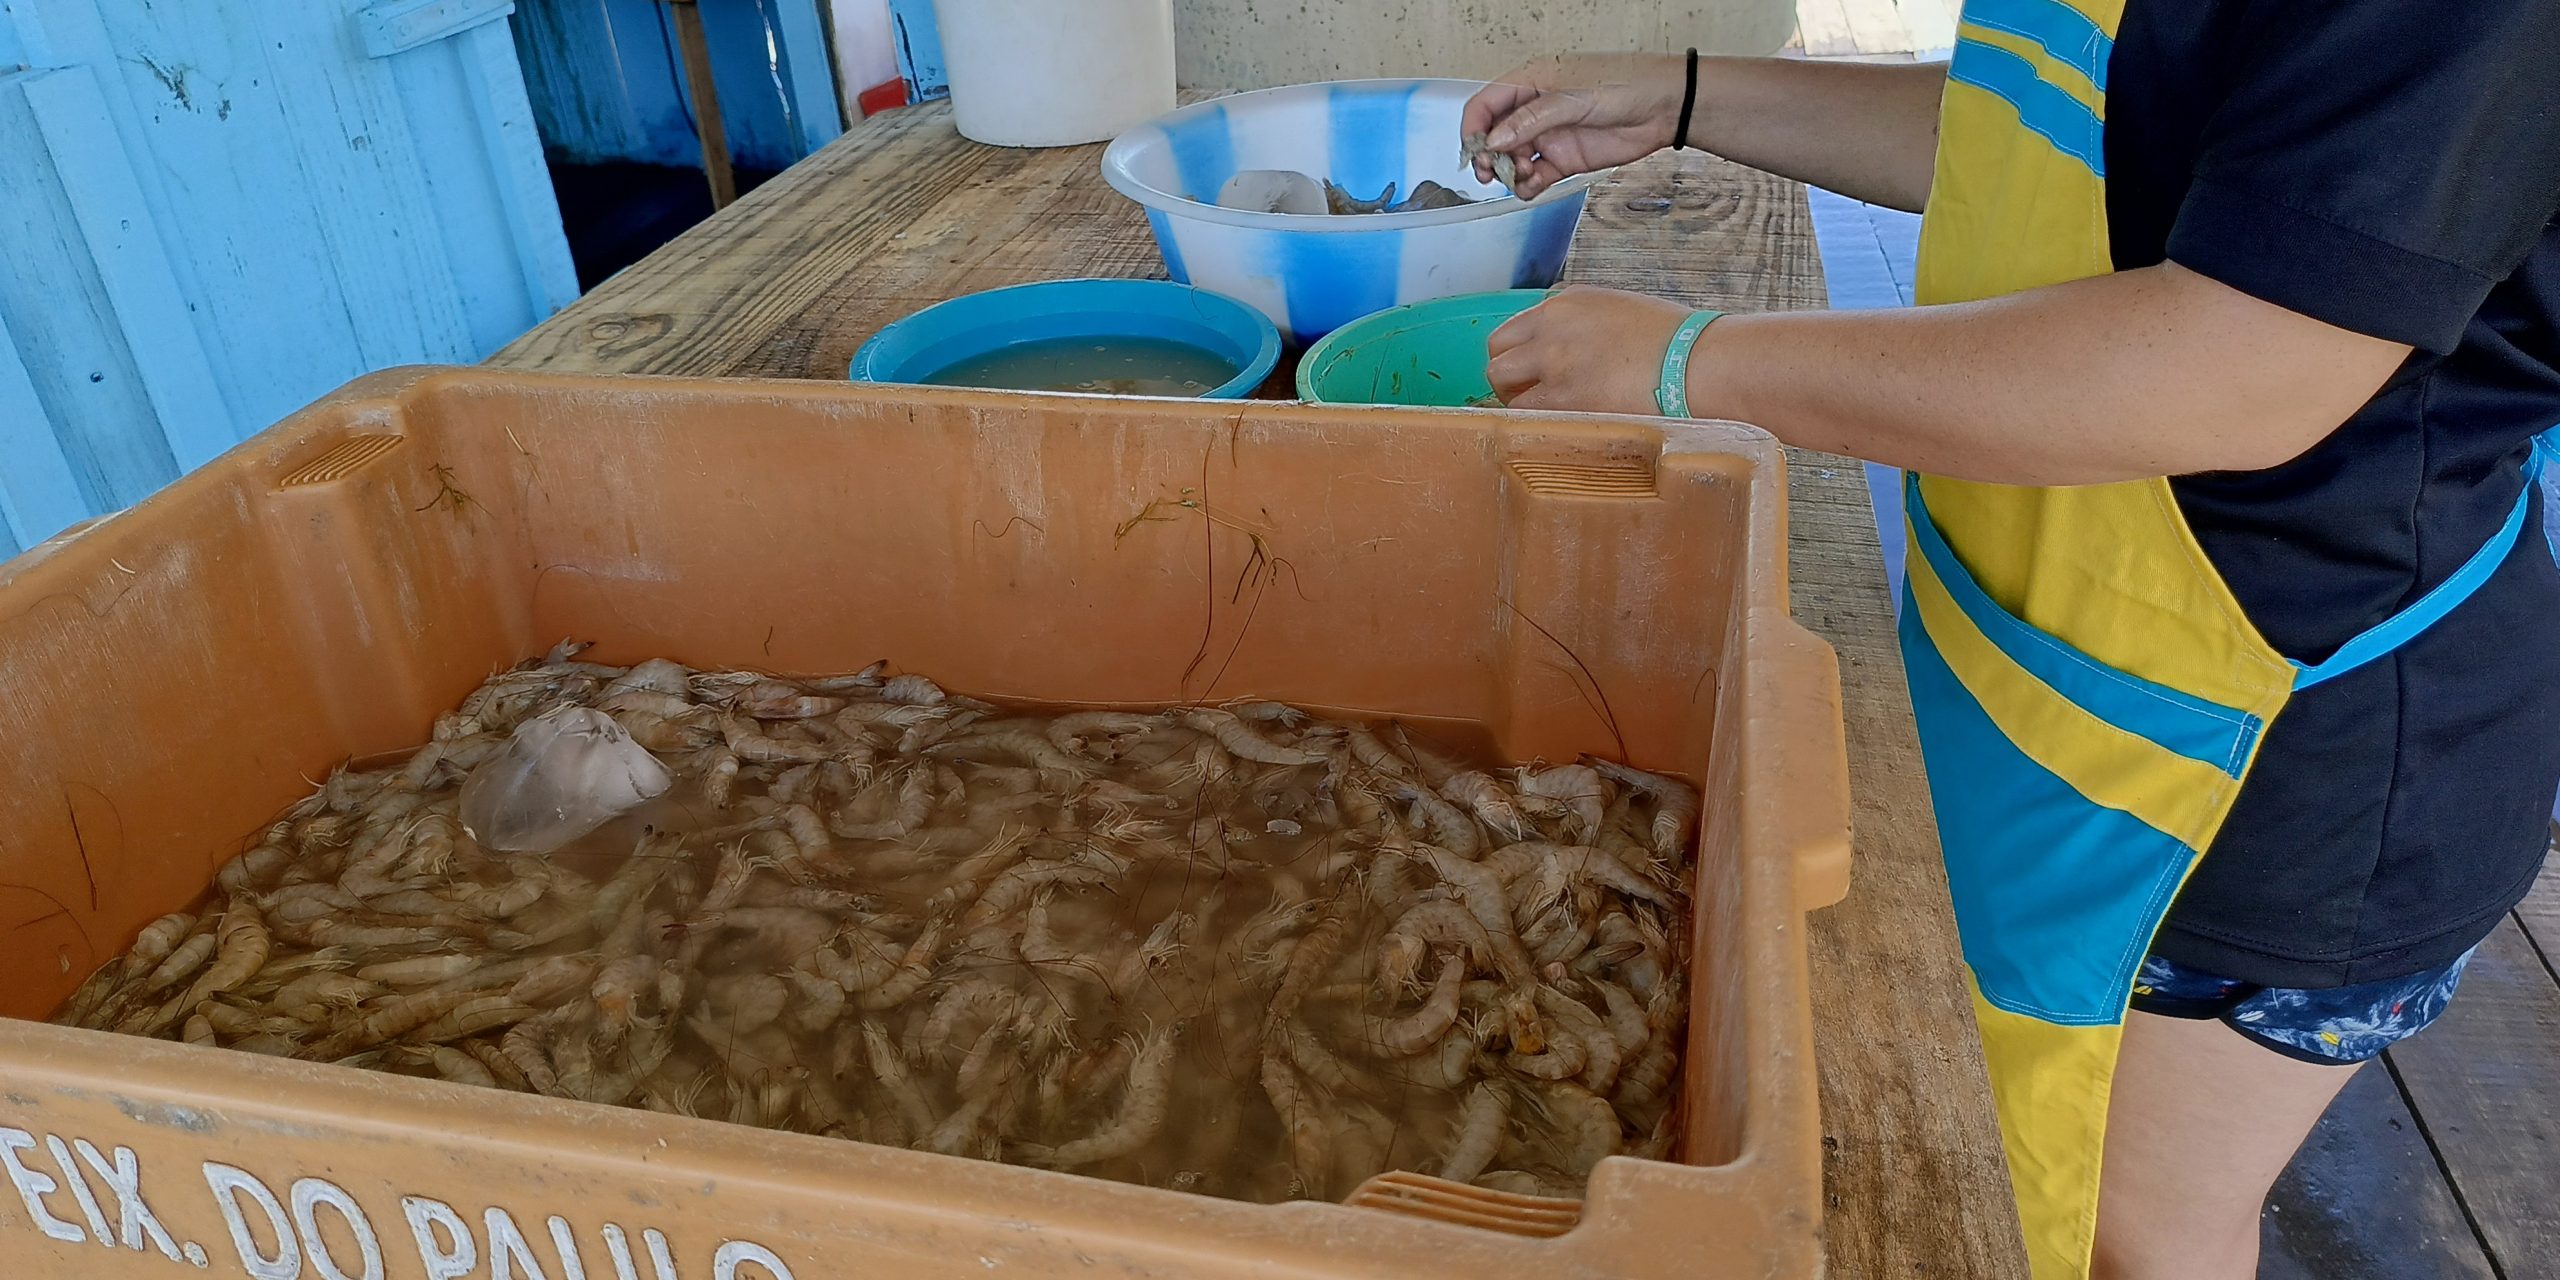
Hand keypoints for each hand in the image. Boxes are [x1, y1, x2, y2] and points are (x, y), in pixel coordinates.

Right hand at [1461, 55, 1687, 198]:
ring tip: (1522, 175)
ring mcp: (1549, 136)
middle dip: (1489, 156)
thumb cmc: (1625, 85)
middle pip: (1495, 137)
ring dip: (1510, 173)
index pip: (1486, 105)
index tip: (1474, 151)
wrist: (1663, 108)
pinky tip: (1531, 187)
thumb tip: (1495, 140)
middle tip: (1492, 172)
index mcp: (1530, 83)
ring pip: (1513, 160)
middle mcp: (1535, 111)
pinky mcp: (1564, 159)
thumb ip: (1530, 121)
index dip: (1474, 128)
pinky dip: (1527, 186)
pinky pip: (1535, 176)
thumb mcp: (1571, 99)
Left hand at [1486, 286, 1694, 414]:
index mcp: (1568, 303)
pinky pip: (1523, 415)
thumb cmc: (1677, 343)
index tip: (1533, 372)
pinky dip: (1530, 423)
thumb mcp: (1622, 312)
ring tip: (1546, 416)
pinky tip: (1554, 429)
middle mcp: (1552, 328)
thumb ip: (1585, 325)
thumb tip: (1569, 347)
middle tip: (1532, 397)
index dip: (1521, 355)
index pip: (1516, 328)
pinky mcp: (1561, 400)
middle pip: (1497, 354)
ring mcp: (1552, 363)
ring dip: (1517, 402)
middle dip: (1509, 377)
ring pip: (1502, 385)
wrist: (1697, 365)